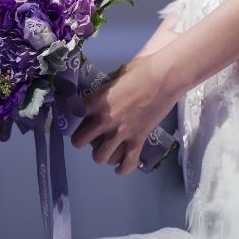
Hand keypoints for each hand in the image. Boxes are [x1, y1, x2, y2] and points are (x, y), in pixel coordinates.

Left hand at [70, 52, 177, 175]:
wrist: (165, 77)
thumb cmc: (142, 69)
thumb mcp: (116, 75)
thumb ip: (106, 88)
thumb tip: (103, 93)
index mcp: (97, 101)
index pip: (73, 115)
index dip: (73, 117)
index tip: (77, 117)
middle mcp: (105, 120)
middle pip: (79, 141)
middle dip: (82, 139)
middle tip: (89, 135)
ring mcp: (122, 133)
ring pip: (100, 158)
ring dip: (101, 154)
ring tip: (105, 148)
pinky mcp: (138, 141)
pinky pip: (127, 164)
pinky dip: (122, 168)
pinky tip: (119, 166)